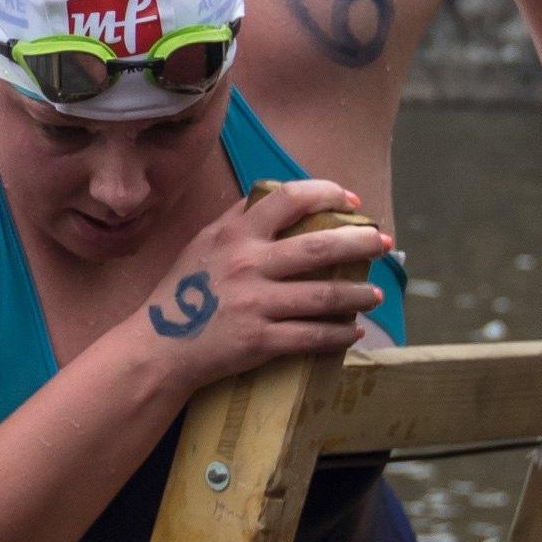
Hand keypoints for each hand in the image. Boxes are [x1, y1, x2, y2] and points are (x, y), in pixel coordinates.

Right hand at [136, 177, 394, 387]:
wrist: (159, 347)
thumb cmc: (183, 292)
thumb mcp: (203, 244)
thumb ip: (239, 219)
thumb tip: (284, 197)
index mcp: (234, 235)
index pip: (290, 198)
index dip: (328, 194)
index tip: (352, 203)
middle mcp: (247, 264)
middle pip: (320, 246)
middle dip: (361, 242)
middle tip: (383, 242)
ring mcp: (255, 304)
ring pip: (325, 296)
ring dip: (359, 294)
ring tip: (375, 294)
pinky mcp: (261, 341)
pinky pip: (314, 336)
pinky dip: (341, 334)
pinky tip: (354, 330)